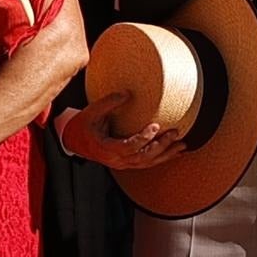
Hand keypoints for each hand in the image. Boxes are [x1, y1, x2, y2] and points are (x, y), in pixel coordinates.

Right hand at [56, 103, 182, 174]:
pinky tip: (174, 153)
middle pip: (143, 157)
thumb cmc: (83, 126)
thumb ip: (109, 102)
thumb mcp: (91, 111)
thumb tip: (128, 93)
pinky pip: (146, 163)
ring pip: (147, 163)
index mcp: (106, 148)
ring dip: (166, 154)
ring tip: (181, 144)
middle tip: (174, 133)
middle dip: (161, 146)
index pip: (128, 146)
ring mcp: (122, 164)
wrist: (74, 141)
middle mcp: (116, 160)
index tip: (155, 125)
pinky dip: (161, 158)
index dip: (143, 138)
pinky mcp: (127, 163)